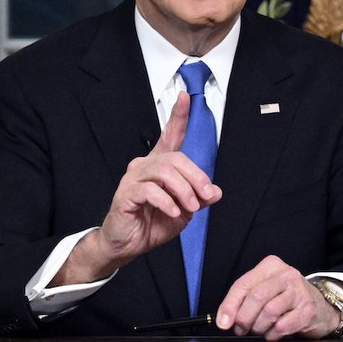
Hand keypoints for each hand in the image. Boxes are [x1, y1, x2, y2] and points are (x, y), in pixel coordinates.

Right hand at [53, 92, 222, 284]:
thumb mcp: (183, 212)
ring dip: (184, 190)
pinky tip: (173, 213)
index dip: (178, 116)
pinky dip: (166, 201)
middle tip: (205, 197)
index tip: (186, 96)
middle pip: (176, 158)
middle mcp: (144, 165)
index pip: (169, 135)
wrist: (128, 244)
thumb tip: (216, 191)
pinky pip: (150, 190)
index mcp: (159, 166)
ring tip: (190, 207)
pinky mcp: (126, 193)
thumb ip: (198, 199)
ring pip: (164, 171)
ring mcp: (133, 178)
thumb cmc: (151, 224)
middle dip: (196, 177)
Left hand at [215, 256, 342, 340]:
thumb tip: (224, 320)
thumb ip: (243, 300)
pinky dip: (273, 334)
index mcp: (270, 266)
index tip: (223, 322)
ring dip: (259, 327)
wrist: (321, 307)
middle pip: (256, 297)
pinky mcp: (308, 310)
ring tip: (260, 329)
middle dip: (244, 318)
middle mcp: (286, 275)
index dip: (230, 305)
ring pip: (269, 312)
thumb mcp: (265, 291)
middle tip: (242, 329)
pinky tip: (273, 332)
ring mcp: (299, 291)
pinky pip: (283, 326)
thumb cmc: (287, 298)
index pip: (243, 284)